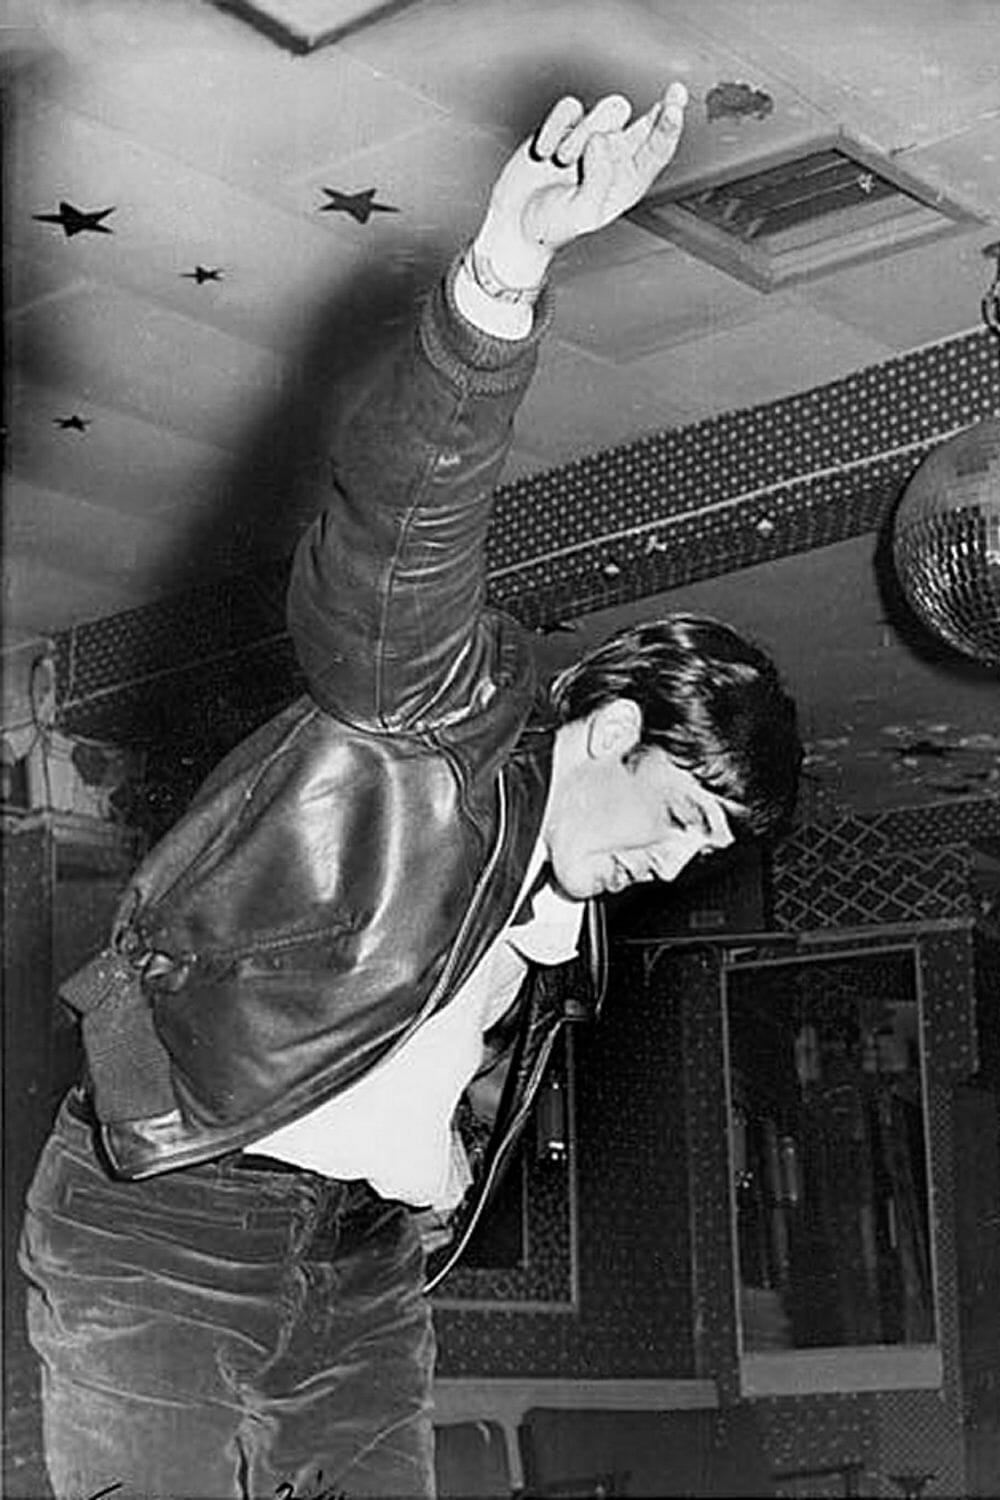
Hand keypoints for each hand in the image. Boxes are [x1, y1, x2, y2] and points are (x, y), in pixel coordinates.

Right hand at [476, 82, 688, 288]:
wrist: (514, 220)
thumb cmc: (552, 225)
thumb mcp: (581, 214)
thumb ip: (598, 179)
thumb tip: (601, 139)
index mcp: (629, 182)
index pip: (658, 150)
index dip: (670, 126)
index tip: (677, 103)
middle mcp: (617, 156)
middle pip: (645, 123)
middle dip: (658, 112)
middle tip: (672, 98)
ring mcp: (592, 136)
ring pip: (606, 111)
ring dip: (583, 134)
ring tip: (562, 162)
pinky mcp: (566, 124)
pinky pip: (570, 108)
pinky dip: (554, 128)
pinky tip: (543, 153)